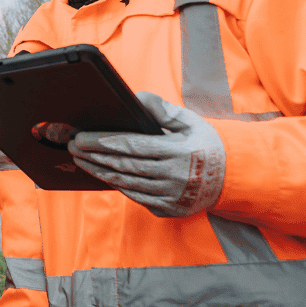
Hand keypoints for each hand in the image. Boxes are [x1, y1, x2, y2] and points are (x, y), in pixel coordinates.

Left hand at [69, 91, 225, 217]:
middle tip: (72, 147)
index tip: (80, 138)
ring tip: (81, 160)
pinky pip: (136, 197)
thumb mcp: (191, 121)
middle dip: (93, 156)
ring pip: (126, 184)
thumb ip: (163, 110)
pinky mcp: (170, 209)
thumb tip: (138, 97)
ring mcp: (172, 196)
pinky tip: (103, 175)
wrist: (233, 178)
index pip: (132, 146)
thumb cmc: (207, 144)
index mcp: (179, 152)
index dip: (102, 142)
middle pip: (124, 165)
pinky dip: (117, 185)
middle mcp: (175, 176)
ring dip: (99, 172)